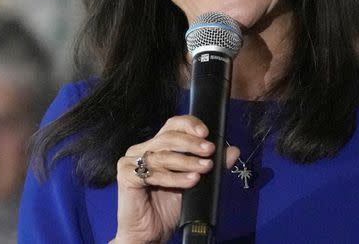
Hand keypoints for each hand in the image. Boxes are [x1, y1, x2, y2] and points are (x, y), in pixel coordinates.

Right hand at [111, 115, 239, 243]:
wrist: (150, 233)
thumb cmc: (168, 208)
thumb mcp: (194, 182)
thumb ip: (210, 165)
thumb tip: (233, 151)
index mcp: (157, 146)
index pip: (172, 125)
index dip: (189, 125)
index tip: (206, 133)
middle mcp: (142, 150)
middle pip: (168, 136)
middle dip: (191, 144)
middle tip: (209, 151)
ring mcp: (130, 161)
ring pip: (163, 155)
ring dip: (187, 161)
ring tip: (204, 168)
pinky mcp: (126, 176)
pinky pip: (153, 174)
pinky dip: (174, 178)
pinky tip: (190, 181)